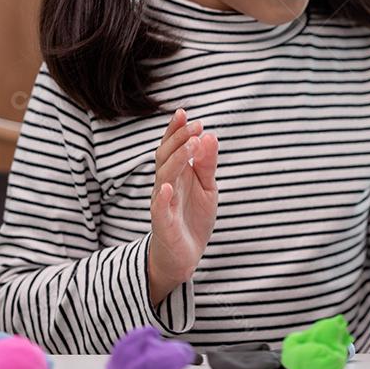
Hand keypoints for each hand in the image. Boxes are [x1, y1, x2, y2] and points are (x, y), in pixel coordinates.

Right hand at [147, 108, 217, 305]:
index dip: (176, 130)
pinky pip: (159, 209)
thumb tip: (210, 134)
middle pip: (166, 156)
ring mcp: (163, 203)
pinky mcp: (163, 223)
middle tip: (195, 125)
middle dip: (179, 139)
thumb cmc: (194, 217)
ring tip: (191, 145)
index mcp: (177, 173)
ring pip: (164, 176)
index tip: (184, 112)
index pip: (172, 146)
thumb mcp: (207, 187)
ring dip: (177, 160)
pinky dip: (162, 198)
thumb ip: (207, 163)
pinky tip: (167, 187)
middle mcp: (166, 184)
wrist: (185, 256)